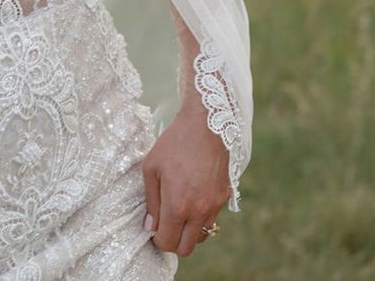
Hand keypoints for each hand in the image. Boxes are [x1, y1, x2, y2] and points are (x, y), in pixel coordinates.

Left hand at [141, 100, 230, 257]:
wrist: (205, 126)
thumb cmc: (173, 144)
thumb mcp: (151, 167)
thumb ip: (151, 201)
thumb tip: (150, 227)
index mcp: (178, 205)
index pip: (168, 242)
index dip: (157, 239)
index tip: (153, 227)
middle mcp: (199, 211)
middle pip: (186, 248)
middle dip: (173, 240)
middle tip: (165, 223)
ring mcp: (214, 206)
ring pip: (201, 236)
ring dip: (188, 231)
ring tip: (178, 211)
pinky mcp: (224, 198)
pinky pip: (211, 220)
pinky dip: (200, 218)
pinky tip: (192, 199)